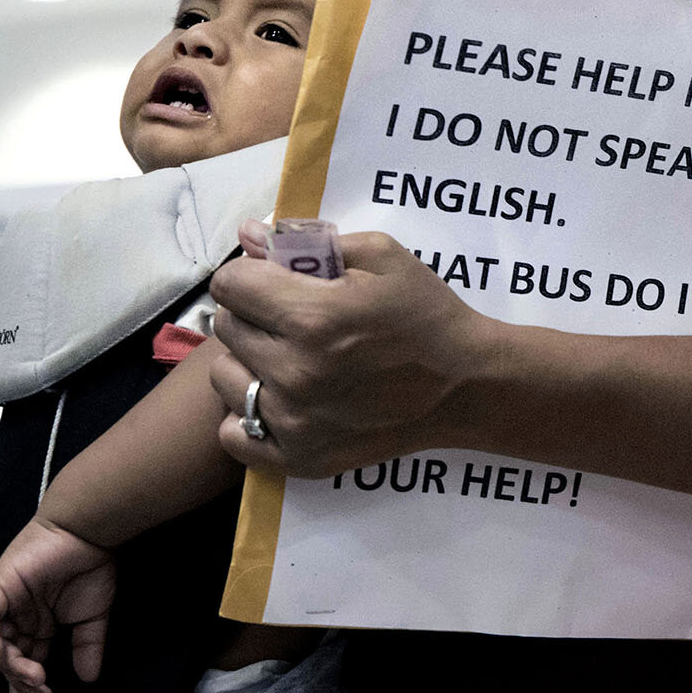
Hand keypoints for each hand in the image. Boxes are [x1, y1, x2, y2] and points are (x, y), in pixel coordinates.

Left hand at [0, 518, 117, 692]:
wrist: (87, 532)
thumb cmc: (91, 566)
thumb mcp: (92, 617)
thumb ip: (87, 646)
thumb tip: (89, 679)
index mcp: (38, 622)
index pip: (27, 660)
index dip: (27, 686)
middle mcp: (18, 616)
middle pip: (11, 659)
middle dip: (23, 684)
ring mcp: (5, 603)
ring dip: (13, 667)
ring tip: (35, 681)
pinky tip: (2, 658)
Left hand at [207, 227, 489, 477]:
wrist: (466, 387)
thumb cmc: (426, 314)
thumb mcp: (382, 256)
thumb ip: (309, 242)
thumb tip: (248, 234)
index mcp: (313, 317)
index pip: (229, 283)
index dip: (251, 274)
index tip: (275, 281)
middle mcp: (294, 371)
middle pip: (226, 327)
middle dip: (254, 314)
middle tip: (293, 319)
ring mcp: (293, 421)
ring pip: (225, 378)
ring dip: (249, 362)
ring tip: (289, 359)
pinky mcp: (298, 458)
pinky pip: (234, 434)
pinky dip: (248, 418)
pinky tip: (282, 401)